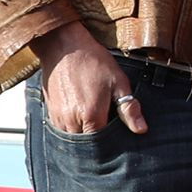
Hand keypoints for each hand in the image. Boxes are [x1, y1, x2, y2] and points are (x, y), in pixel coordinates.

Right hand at [37, 22, 144, 136]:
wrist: (64, 45)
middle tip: (105, 133)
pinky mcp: (49, 111)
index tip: (117, 140)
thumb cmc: (92, 61)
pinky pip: (61, 130)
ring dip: (82, 137)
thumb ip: (129, 108)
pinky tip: (80, 119)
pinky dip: (71, 129)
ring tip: (93, 126)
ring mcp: (58, 116)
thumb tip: (141, 129)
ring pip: (71, 139)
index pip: (101, 145)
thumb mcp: (118, 81)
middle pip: (85, 145)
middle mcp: (71, 120)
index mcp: (91, 115)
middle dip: (96, 144)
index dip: (110, 144)